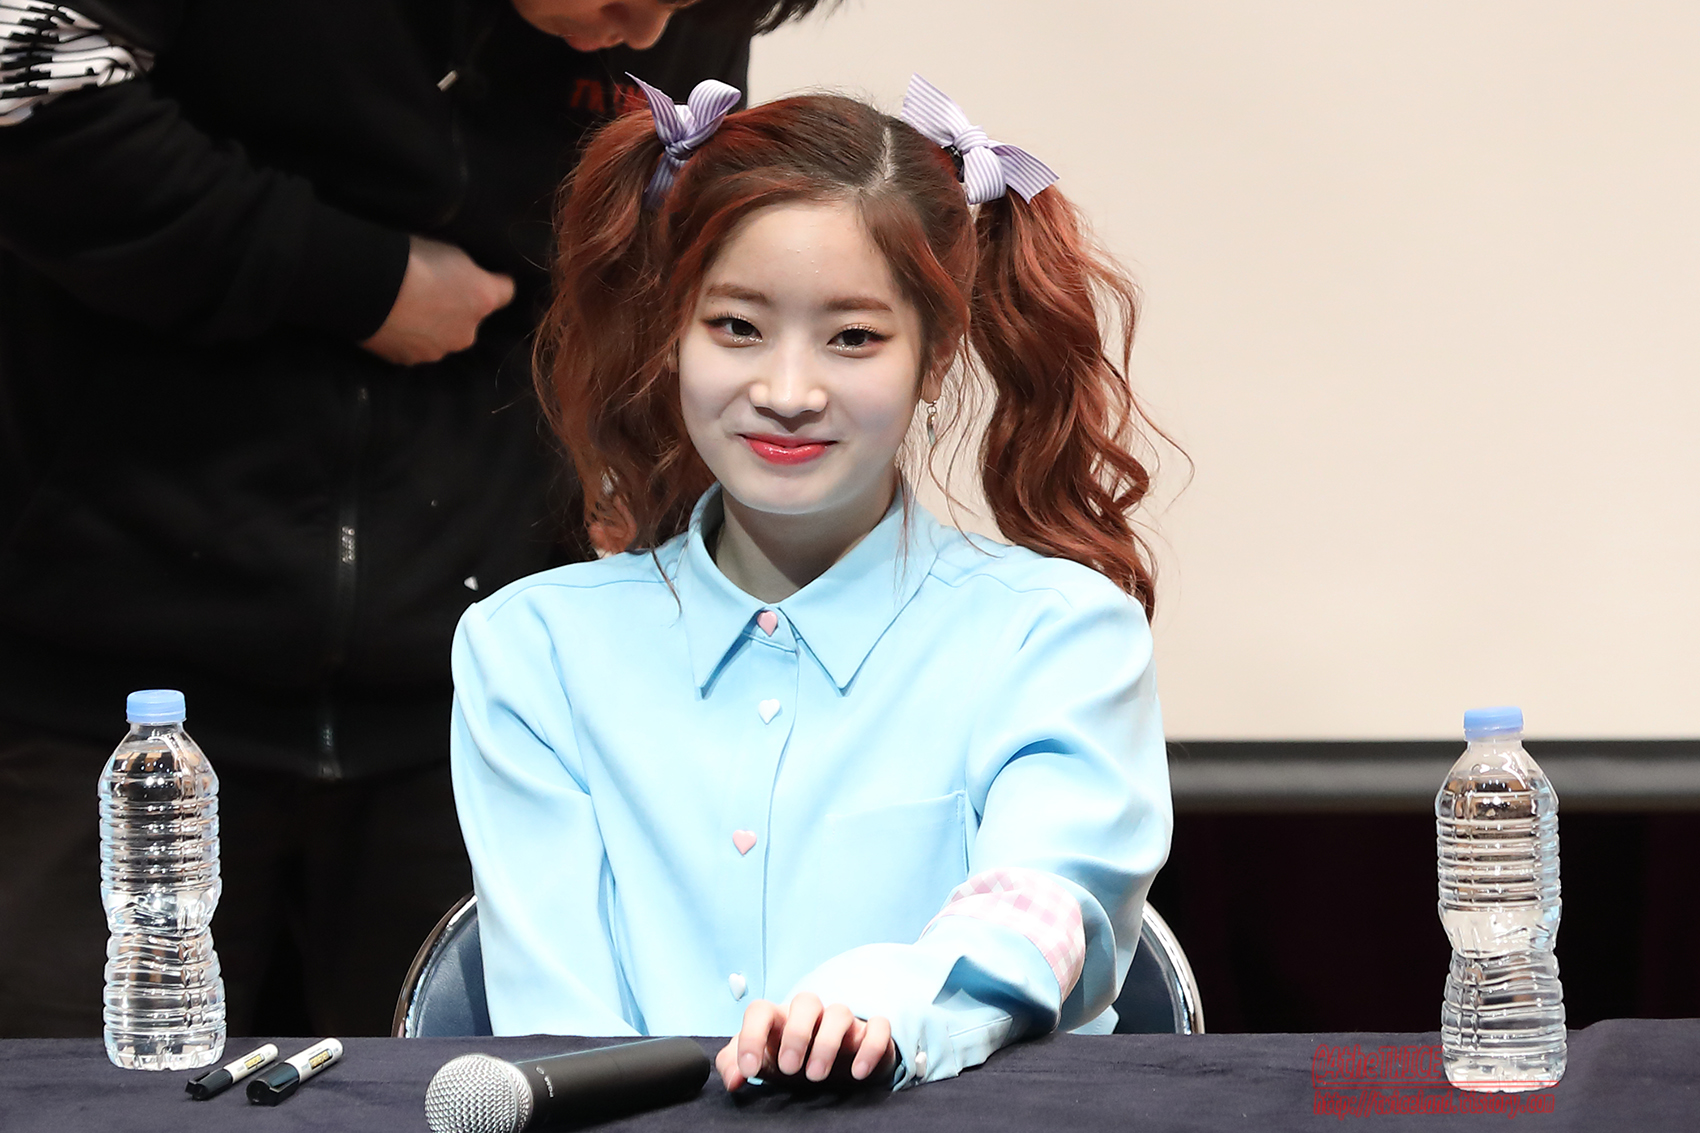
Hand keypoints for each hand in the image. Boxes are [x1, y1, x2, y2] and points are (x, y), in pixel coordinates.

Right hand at [360, 235, 514, 365]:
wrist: (365, 285)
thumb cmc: (409, 258)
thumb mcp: (451, 251)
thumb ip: (468, 270)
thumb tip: (467, 278)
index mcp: (483, 299)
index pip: (507, 291)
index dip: (496, 281)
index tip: (488, 274)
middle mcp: (468, 332)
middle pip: (471, 320)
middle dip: (459, 309)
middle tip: (433, 290)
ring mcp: (439, 351)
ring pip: (443, 337)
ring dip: (433, 326)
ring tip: (407, 306)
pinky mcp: (410, 361)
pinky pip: (416, 348)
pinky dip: (409, 337)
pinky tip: (393, 321)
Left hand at [716, 994, 896, 1090]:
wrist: (834, 1070)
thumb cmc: (790, 1062)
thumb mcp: (761, 1064)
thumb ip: (735, 1065)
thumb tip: (733, 1078)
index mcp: (780, 1018)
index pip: (761, 1010)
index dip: (751, 1037)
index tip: (750, 1070)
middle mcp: (812, 1015)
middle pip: (806, 1001)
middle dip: (796, 1035)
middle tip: (789, 1069)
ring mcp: (843, 1022)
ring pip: (840, 1012)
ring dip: (828, 1042)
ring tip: (817, 1075)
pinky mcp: (870, 1033)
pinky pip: (878, 1026)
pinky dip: (871, 1046)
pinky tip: (858, 1073)